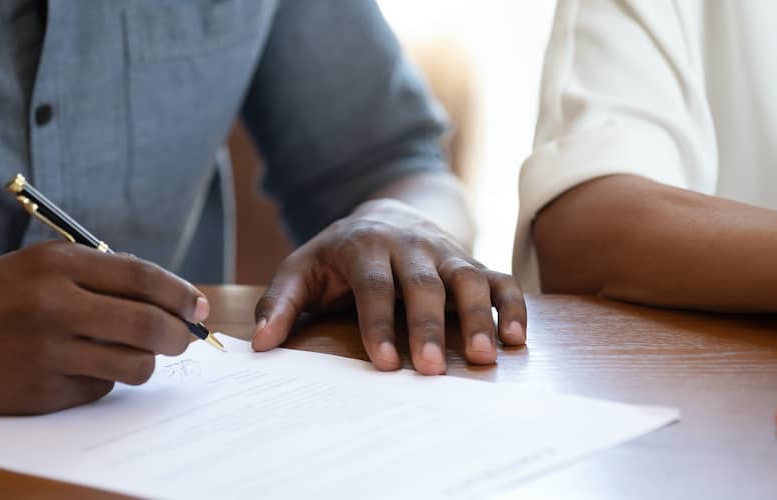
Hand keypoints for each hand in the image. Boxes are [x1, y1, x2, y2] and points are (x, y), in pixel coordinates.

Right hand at [0, 242, 205, 414]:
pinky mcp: (41, 391)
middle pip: (149, 324)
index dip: (180, 293)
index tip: (196, 305)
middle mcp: (55, 304)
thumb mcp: (36, 266)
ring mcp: (48, 351)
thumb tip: (165, 295)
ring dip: (145, 363)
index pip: (143, 277)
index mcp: (57, 263)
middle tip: (183, 339)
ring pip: (134, 364)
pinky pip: (99, 389)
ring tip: (132, 356)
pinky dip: (101, 381)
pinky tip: (77, 369)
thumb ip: (96, 274)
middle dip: (178, 335)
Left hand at [251, 199, 526, 374]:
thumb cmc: (339, 256)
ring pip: (468, 280)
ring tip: (483, 357)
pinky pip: (499, 280)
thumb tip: (260, 345)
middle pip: (423, 285)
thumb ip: (279, 303)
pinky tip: (517, 340)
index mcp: (365, 247)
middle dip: (427, 327)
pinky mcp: (472, 263)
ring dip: (478, 318)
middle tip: (430, 369)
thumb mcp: (302, 270)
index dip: (378, 324)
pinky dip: (512, 307)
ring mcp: (446, 253)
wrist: (387, 215)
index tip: (383, 363)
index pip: (373, 286)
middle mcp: (410, 247)